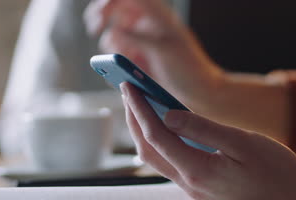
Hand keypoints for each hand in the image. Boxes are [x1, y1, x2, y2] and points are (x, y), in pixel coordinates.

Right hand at [83, 0, 223, 109]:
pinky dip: (114, 63)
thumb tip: (112, 32)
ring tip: (124, 59)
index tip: (101, 17)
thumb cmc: (189, 68)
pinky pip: (117, 57)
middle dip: (101, 17)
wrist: (200, 94)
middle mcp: (146, 25)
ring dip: (111, 46)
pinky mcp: (137, 61)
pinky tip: (122, 72)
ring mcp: (141, 43)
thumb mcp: (162, 49)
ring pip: (113, 36)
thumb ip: (136, 38)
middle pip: (115, 11)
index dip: (110, 2)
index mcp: (156, 14)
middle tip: (95, 28)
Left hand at [120, 82, 295, 199]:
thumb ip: (202, 128)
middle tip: (128, 90)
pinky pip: (170, 160)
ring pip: (156, 157)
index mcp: (198, 171)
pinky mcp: (199, 184)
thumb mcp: (241, 142)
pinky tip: (162, 123)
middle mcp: (189, 183)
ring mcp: (193, 187)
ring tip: (139, 103)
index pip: (157, 136)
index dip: (141, 109)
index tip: (129, 86)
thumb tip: (167, 114)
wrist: (291, 199)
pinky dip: (159, 139)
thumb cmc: (274, 170)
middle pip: (148, 148)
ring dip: (143, 130)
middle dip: (134, 118)